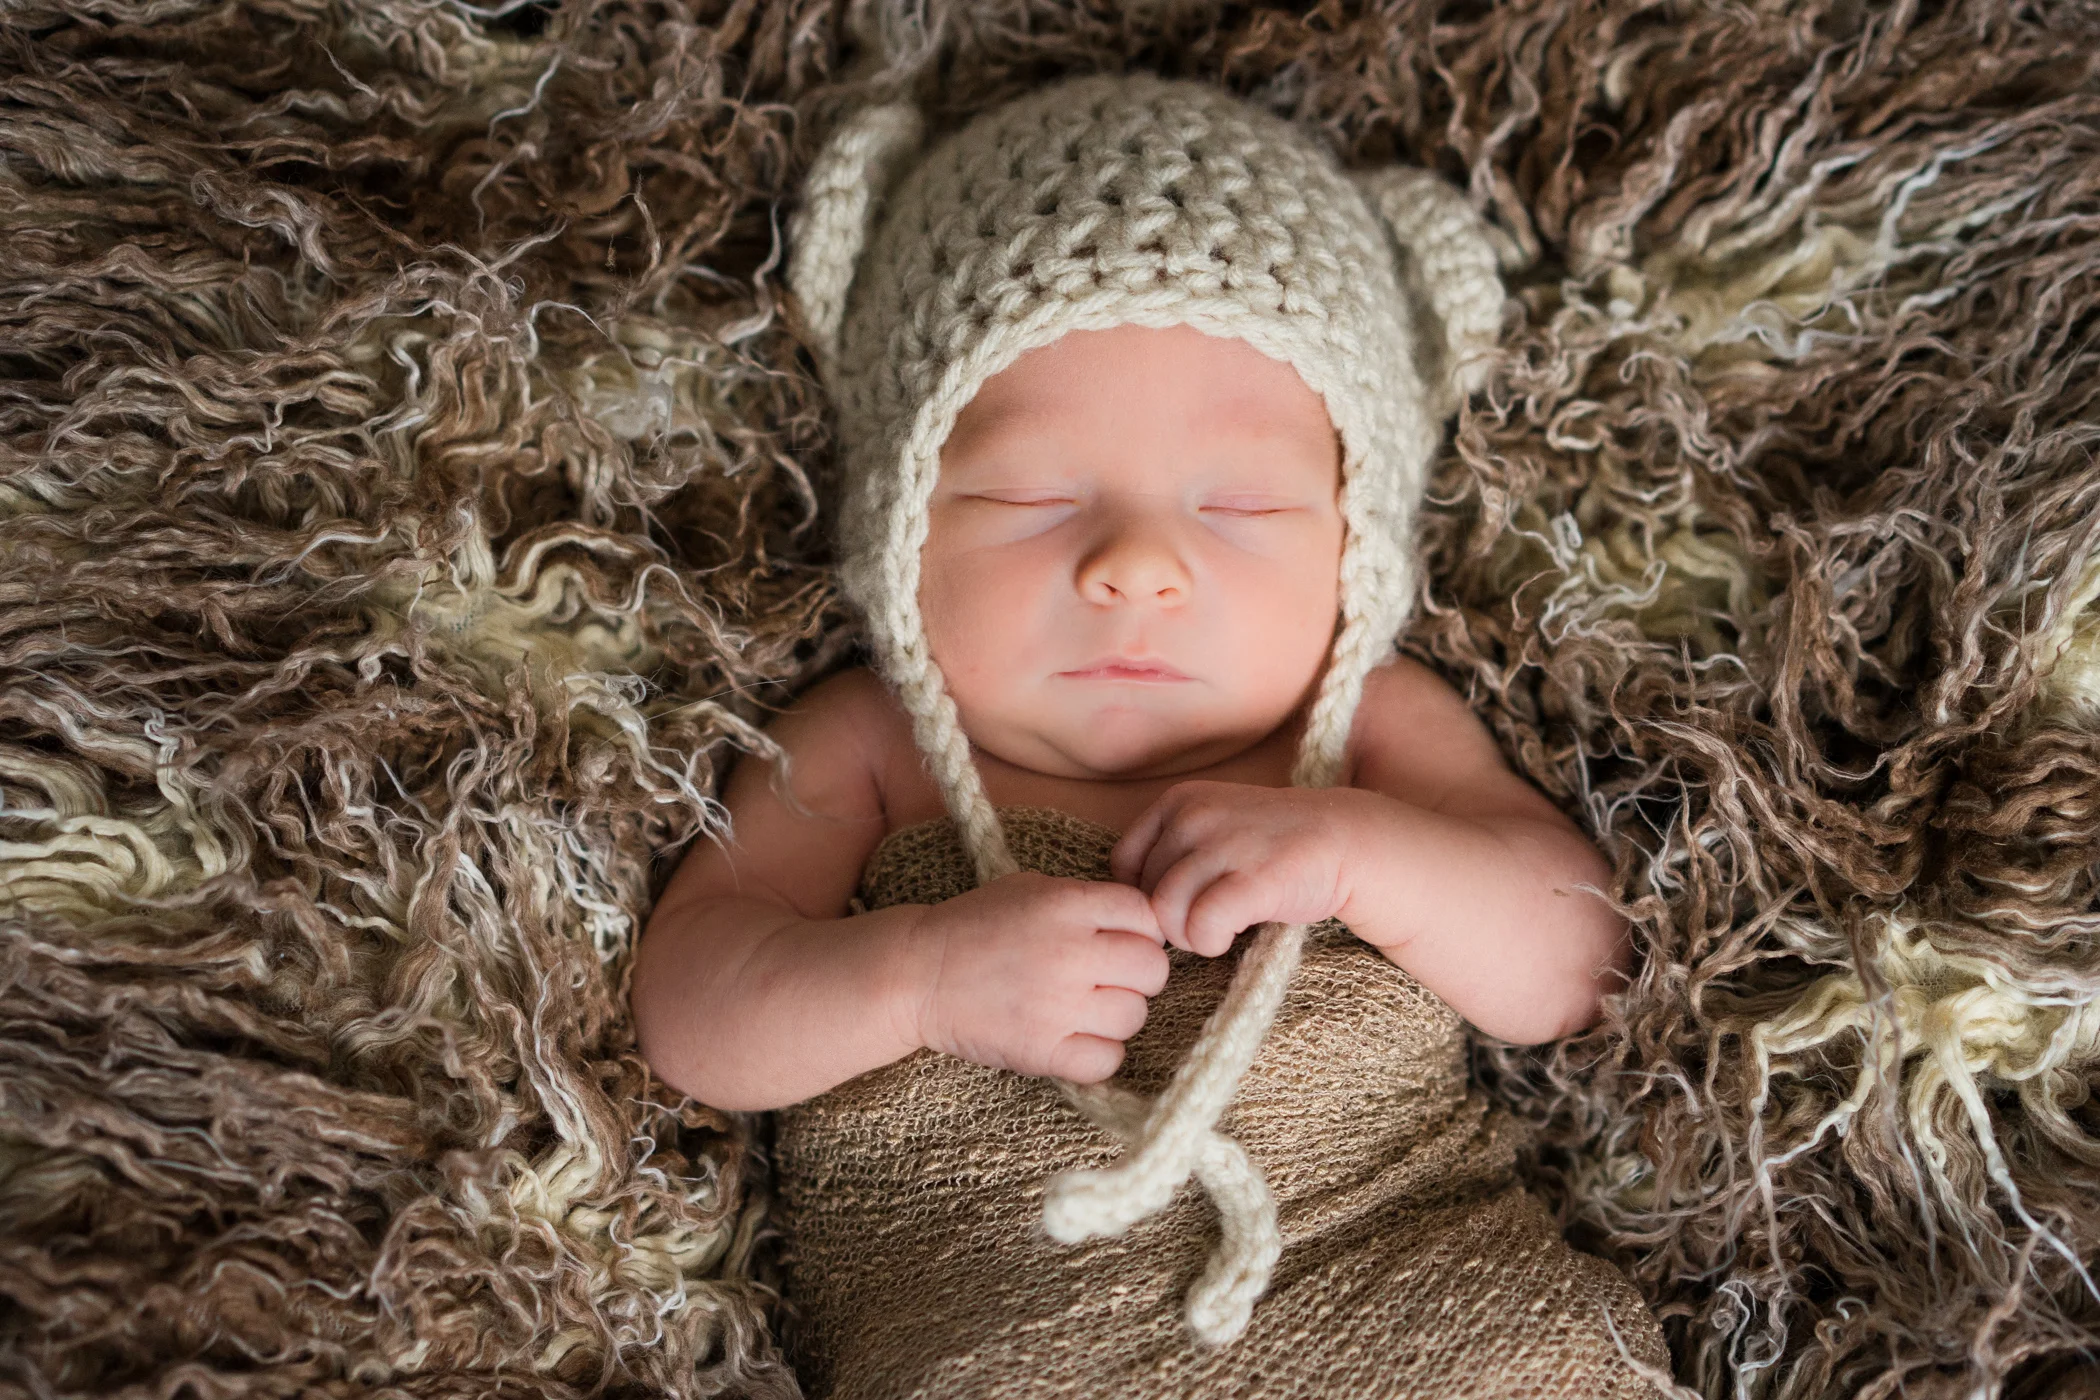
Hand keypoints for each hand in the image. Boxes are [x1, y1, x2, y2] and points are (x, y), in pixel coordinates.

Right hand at [907, 872, 1171, 1083]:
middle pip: (1152, 969)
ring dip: (1117, 1014)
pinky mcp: (1042, 1052)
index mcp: (1066, 904)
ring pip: (1135, 1016)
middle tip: (1109, 978)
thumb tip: (1142, 923)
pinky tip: (1074, 1039)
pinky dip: (1098, 1054)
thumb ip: (1086, 900)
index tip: (1121, 940)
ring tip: (1084, 1008)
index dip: (1141, 929)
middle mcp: (1069, 953)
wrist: (916, 974)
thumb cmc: (975, 925)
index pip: (1146, 916)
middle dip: (1137, 973)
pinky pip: (1108, 1060)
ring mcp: (1057, 1006)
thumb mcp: (1030, 888)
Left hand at [1110, 781, 1361, 956]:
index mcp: (1179, 800)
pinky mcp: (1253, 879)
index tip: (1178, 903)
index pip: (1123, 863)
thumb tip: (1129, 904)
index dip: (1143, 895)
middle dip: (1169, 920)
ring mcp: (1224, 846)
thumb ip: (1171, 850)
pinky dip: (1209, 942)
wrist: (1347, 840)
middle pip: (1144, 893)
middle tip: (1204, 922)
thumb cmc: (1273, 843)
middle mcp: (1195, 816)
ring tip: (1214, 932)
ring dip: (1187, 936)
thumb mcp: (1214, 825)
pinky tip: (1228, 937)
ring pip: (1165, 912)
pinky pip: (1201, 926)